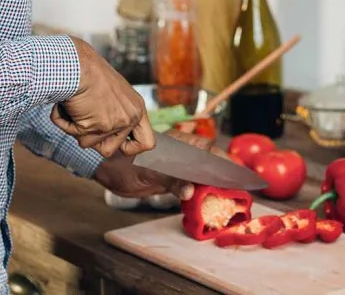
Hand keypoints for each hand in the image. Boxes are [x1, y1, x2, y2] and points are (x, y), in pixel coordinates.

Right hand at [50, 36, 154, 158]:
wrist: (79, 64)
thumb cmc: (90, 72)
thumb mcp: (113, 93)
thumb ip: (115, 113)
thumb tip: (105, 140)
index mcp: (137, 109)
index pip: (147, 142)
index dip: (131, 149)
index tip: (118, 147)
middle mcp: (130, 117)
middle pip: (110, 150)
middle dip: (92, 139)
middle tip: (85, 120)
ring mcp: (115, 123)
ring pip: (88, 144)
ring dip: (76, 128)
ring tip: (76, 106)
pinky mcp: (98, 126)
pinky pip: (73, 134)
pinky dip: (64, 122)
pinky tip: (67, 106)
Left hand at [94, 129, 229, 200]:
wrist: (107, 168)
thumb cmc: (125, 163)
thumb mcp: (148, 170)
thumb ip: (171, 179)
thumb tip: (190, 191)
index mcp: (179, 145)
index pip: (208, 151)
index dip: (224, 161)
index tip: (237, 173)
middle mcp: (181, 154)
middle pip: (209, 161)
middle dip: (223, 172)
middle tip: (236, 188)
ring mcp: (176, 167)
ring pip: (201, 173)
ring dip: (212, 183)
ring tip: (227, 195)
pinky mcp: (170, 180)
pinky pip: (189, 184)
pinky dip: (198, 192)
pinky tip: (205, 200)